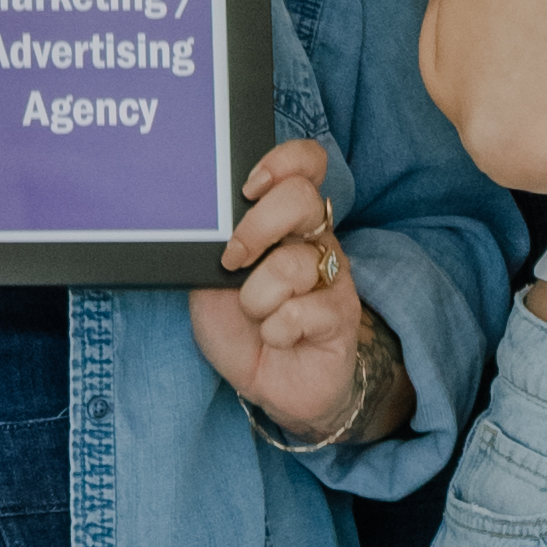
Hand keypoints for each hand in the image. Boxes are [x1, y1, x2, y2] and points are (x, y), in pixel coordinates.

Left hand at [191, 137, 399, 439]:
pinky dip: (276, 330)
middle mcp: (316, 240)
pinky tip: (277, 338)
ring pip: (293, 263)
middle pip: (301, 198)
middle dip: (257, 228)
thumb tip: (203, 223)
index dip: (283, 161)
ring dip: (257, 298)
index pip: (306, 165)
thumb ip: (214, 249)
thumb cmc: (243, 328)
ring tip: (255, 316)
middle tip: (232, 260)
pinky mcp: (342, 316)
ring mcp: (333, 276)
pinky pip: (302, 312)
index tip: (249, 187)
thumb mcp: (212, 282)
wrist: (271, 384)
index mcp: (288, 223)